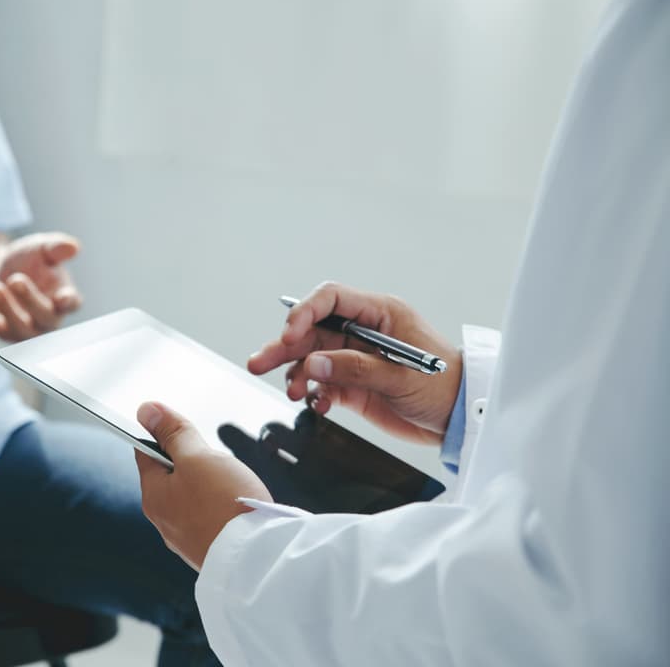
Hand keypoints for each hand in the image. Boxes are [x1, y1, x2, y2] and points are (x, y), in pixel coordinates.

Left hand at [0, 232, 81, 340]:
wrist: (0, 268)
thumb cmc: (29, 260)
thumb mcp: (41, 248)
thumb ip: (57, 247)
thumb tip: (74, 247)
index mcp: (64, 296)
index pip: (72, 303)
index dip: (69, 302)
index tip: (63, 297)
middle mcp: (49, 317)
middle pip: (45, 317)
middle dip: (31, 300)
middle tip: (15, 279)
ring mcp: (28, 328)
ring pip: (21, 329)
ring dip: (8, 310)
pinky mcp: (5, 331)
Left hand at [135, 401, 271, 570]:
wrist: (259, 559)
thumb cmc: (226, 506)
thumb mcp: (198, 457)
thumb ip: (173, 434)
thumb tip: (146, 411)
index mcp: (153, 496)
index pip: (145, 453)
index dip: (163, 434)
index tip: (181, 429)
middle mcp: (165, 520)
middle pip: (172, 475)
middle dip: (194, 461)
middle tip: (216, 461)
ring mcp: (187, 537)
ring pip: (193, 496)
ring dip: (211, 484)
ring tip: (231, 485)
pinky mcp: (209, 548)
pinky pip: (211, 517)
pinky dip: (222, 506)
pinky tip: (238, 505)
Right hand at [248, 281, 461, 444]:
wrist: (461, 420)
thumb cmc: (445, 387)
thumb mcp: (402, 376)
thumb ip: (355, 369)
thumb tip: (314, 364)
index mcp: (379, 314)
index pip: (330, 299)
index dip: (304, 312)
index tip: (289, 334)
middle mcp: (363, 332)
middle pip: (312, 330)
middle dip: (284, 346)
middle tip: (259, 362)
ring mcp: (356, 358)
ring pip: (311, 358)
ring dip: (295, 373)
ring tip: (291, 392)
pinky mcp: (353, 384)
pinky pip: (321, 383)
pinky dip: (314, 393)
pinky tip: (317, 403)